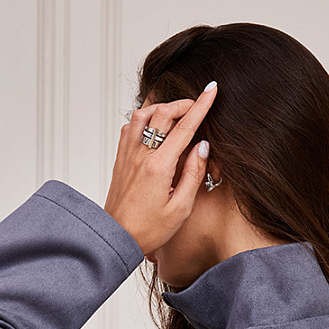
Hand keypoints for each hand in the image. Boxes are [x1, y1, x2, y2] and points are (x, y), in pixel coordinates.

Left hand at [103, 83, 217, 255]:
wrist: (116, 237)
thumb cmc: (148, 229)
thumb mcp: (180, 208)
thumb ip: (193, 174)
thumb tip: (202, 147)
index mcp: (159, 166)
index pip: (184, 127)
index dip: (201, 106)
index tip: (212, 90)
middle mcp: (141, 155)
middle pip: (162, 112)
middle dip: (182, 103)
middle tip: (197, 104)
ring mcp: (128, 155)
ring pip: (143, 114)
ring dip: (161, 106)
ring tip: (175, 113)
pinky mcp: (121, 159)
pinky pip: (130, 127)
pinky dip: (143, 118)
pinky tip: (152, 125)